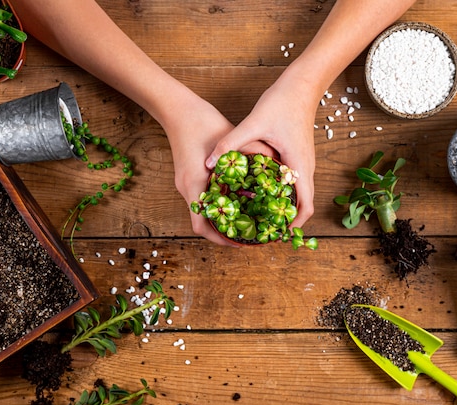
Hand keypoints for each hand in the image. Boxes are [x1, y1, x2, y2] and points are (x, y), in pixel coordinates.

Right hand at [164, 93, 273, 244]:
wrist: (178, 109)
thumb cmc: (202, 124)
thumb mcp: (231, 140)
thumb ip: (254, 153)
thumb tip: (278, 164)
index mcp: (194, 185)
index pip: (202, 226)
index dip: (221, 239)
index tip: (241, 242)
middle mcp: (186, 188)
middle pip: (203, 221)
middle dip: (225, 230)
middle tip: (248, 233)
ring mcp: (184, 182)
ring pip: (203, 209)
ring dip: (222, 215)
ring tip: (246, 216)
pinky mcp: (187, 176)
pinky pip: (202, 196)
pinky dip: (217, 201)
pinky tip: (235, 195)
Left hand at [206, 74, 315, 227]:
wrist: (301, 85)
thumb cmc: (282, 103)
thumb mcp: (254, 123)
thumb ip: (231, 143)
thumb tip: (209, 162)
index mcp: (299, 166)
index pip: (304, 206)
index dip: (291, 225)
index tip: (274, 235)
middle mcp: (305, 167)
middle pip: (302, 205)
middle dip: (285, 220)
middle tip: (263, 231)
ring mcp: (304, 162)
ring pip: (298, 194)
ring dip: (283, 207)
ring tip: (261, 215)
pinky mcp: (298, 155)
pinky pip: (294, 182)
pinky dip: (282, 192)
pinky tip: (262, 192)